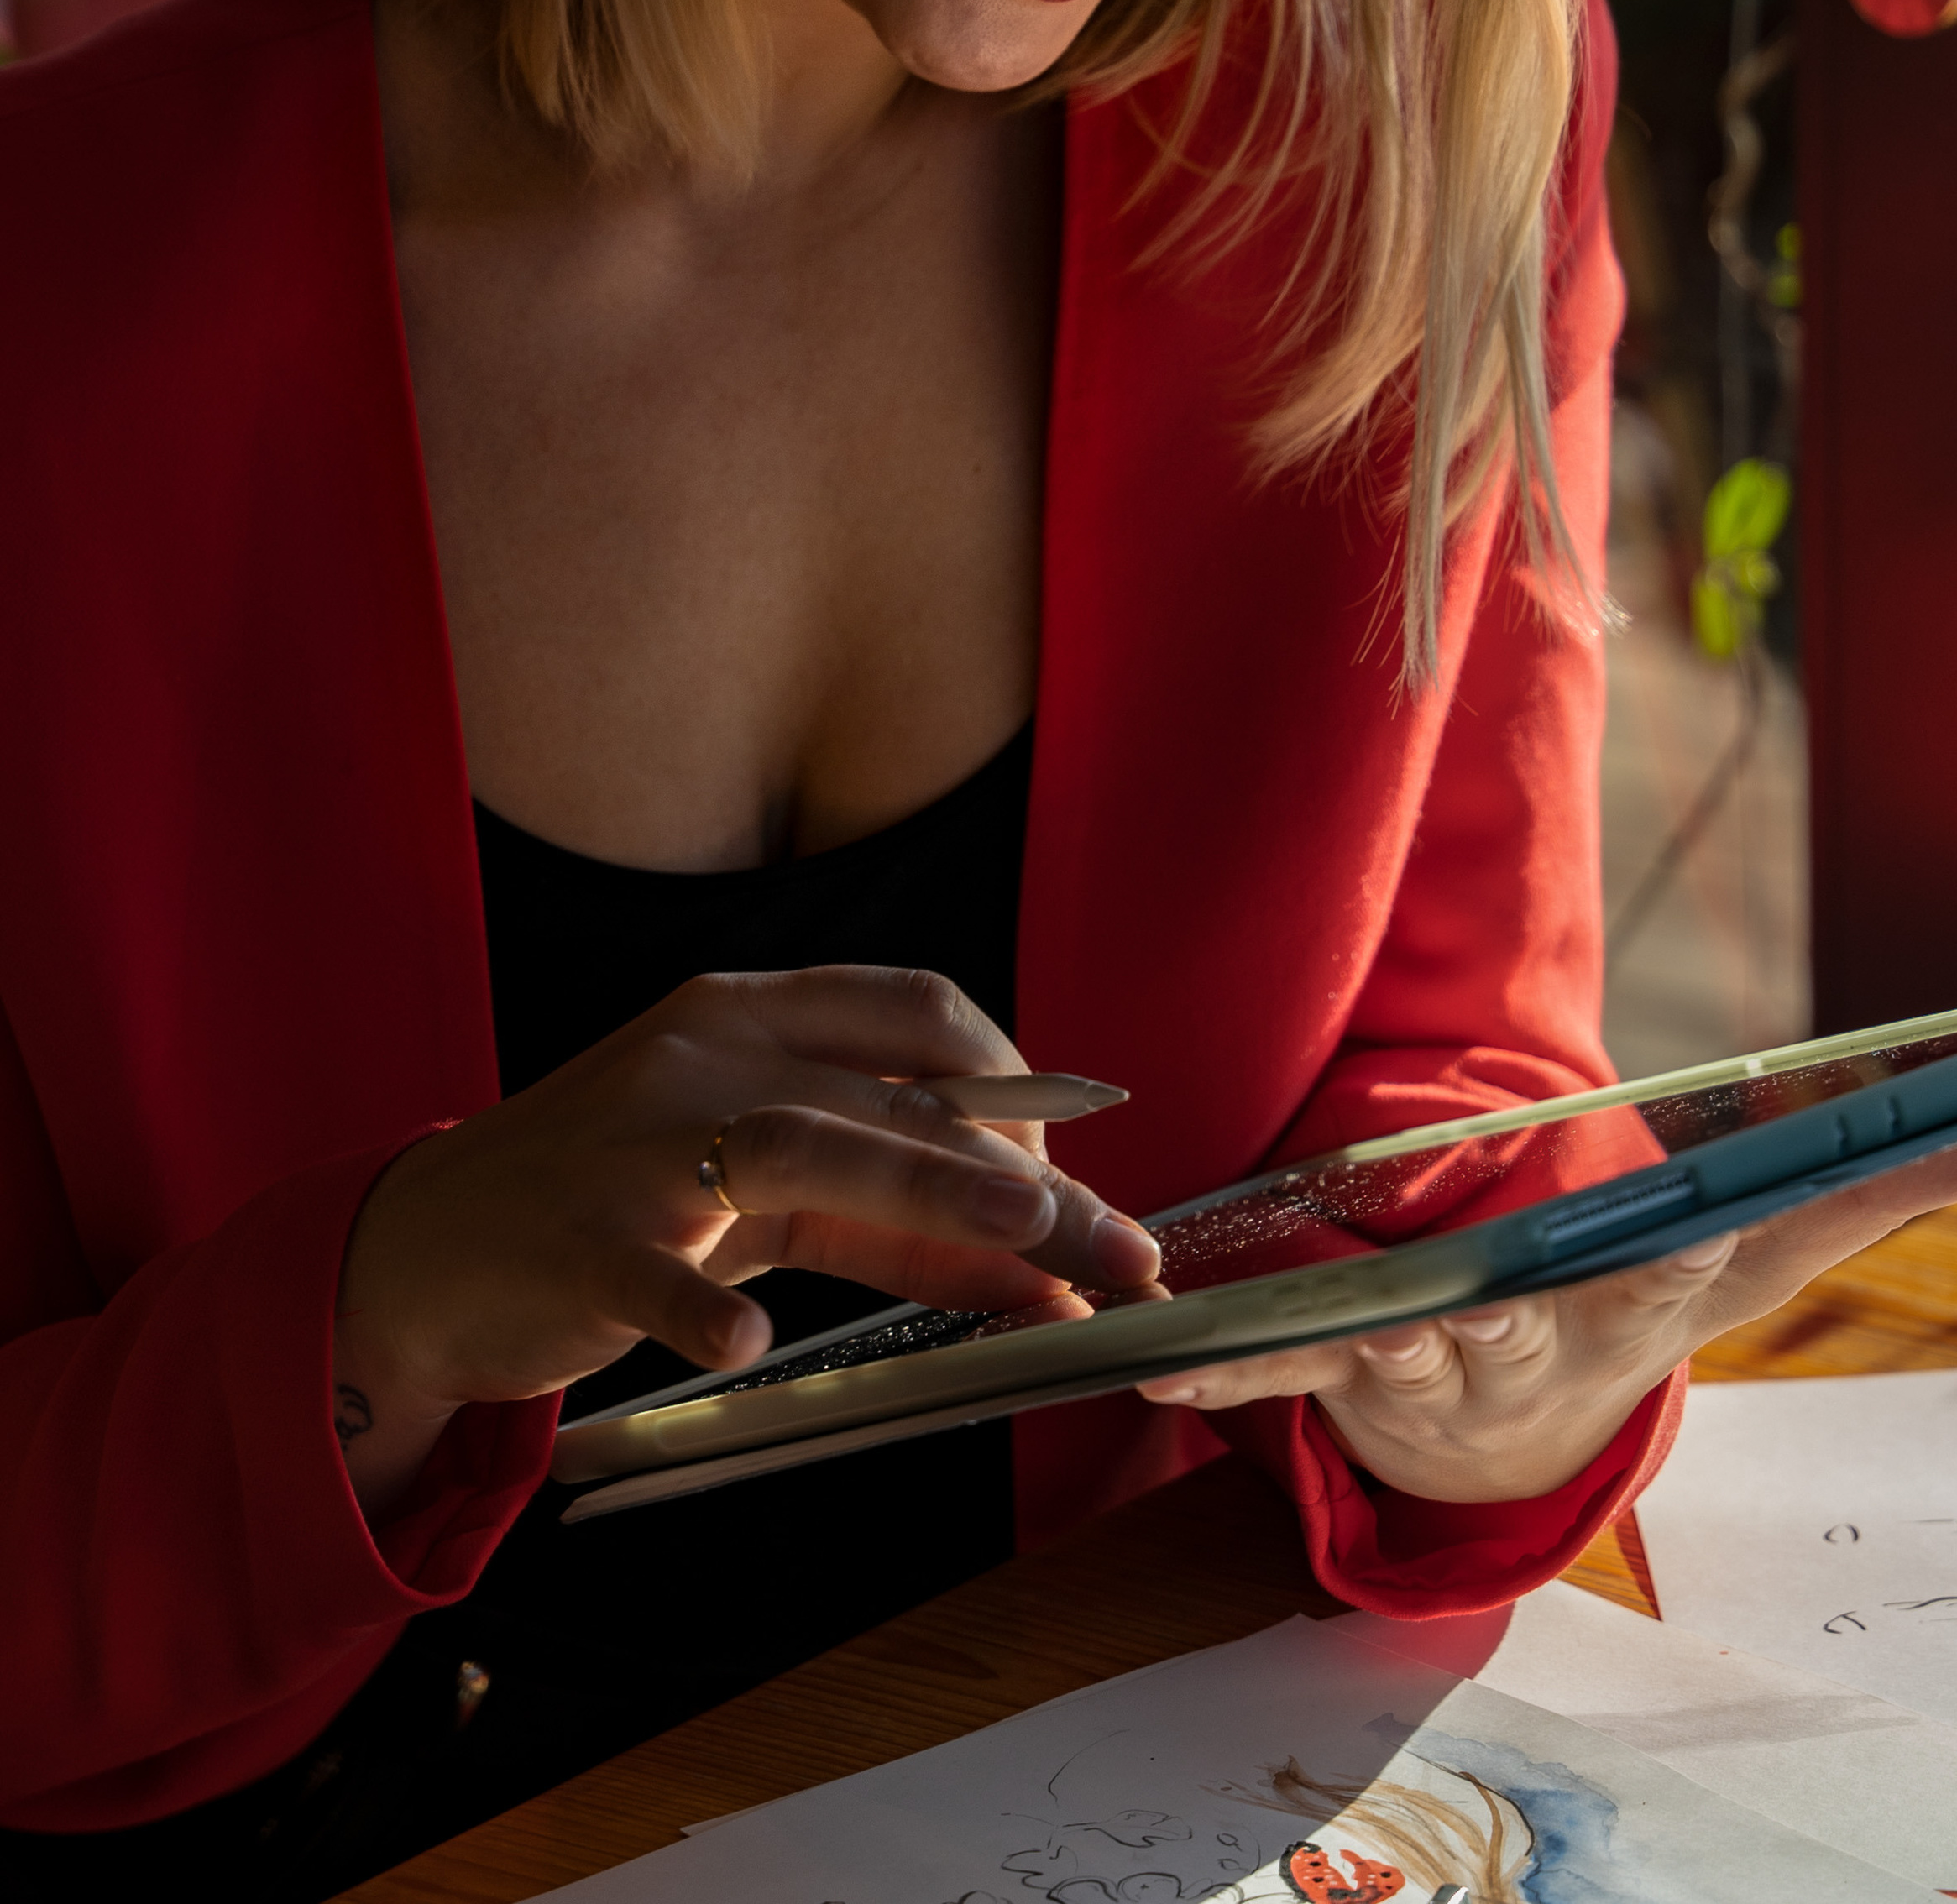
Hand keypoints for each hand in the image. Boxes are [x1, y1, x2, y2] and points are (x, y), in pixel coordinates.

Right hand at [333, 964, 1158, 1516]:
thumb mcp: (765, 1194)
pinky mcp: (578, 1241)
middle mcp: (703, 1053)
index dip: (1018, 1084)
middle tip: (1119, 1250)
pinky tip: (748, 1348)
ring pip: (798, 1141)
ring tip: (1025, 1239)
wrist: (432, 1249)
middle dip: (1023, 1173)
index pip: (916, 1013)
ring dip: (922, 1186)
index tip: (1085, 1176)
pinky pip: (652, 1272)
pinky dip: (704, 1312)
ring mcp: (637, 1145)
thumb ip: (893, 1216)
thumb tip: (1054, 1267)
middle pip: (891, 1093)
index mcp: (751, 1013)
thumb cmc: (625, 1205)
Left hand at [1134, 1129, 1956, 1503]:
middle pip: (1518, 1328)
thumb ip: (1856, 1187)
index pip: (1663, 1276)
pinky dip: (1231, 1372)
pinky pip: (1288, 1373)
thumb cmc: (1641, 1302)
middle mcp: (1536, 1349)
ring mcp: (1439, 1371)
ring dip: (1344, 1352)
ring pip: (1392, 1358)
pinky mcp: (1349, 1374)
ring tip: (1300, 1338)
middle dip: (1494, 1322)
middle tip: (1471, 1308)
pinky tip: (1171, 1368)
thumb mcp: (1749, 1250)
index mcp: (1633, 1302)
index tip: (1686, 1235)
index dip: (1674, 1254)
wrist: (1528, 1428)